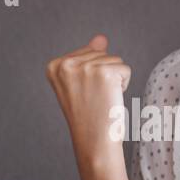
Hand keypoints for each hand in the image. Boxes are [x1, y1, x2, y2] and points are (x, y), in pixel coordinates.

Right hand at [46, 33, 133, 177]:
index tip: (83, 94)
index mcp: (54, 66)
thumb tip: (101, 38)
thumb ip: (89, 57)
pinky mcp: (104, 72)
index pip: (87, 53)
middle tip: (94, 99)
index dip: (91, 76)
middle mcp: (66, 64)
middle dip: (103, 76)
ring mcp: (84, 67)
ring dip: (114, 81)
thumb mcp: (81, 84)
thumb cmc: (88, 116)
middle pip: (101, 54)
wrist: (94, 141)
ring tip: (101, 100)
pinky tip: (110, 99)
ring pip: (114, 60)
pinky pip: (125, 68)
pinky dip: (124, 84)